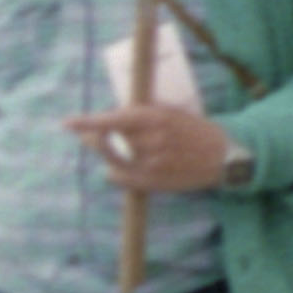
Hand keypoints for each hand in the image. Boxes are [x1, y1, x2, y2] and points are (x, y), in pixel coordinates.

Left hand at [66, 101, 241, 194]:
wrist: (225, 155)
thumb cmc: (195, 129)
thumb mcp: (171, 111)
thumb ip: (142, 111)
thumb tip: (114, 110)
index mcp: (154, 119)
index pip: (112, 120)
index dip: (88, 122)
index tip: (68, 123)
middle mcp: (151, 141)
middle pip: (108, 141)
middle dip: (97, 137)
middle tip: (91, 136)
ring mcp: (152, 164)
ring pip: (114, 159)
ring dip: (111, 154)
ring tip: (121, 150)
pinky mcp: (154, 181)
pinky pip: (120, 178)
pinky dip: (115, 172)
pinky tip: (119, 168)